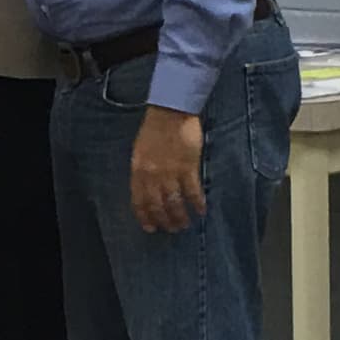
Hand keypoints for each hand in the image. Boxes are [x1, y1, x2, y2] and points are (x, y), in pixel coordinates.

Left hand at [130, 107, 205, 232]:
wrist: (171, 110)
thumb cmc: (155, 127)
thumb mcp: (140, 149)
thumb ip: (142, 169)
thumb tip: (146, 188)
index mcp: (138, 170)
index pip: (139, 200)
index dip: (145, 217)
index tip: (150, 228)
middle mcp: (153, 175)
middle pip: (157, 205)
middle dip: (164, 220)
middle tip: (171, 229)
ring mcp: (170, 172)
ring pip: (174, 202)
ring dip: (180, 216)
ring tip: (184, 224)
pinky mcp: (188, 167)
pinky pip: (193, 191)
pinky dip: (197, 203)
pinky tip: (201, 210)